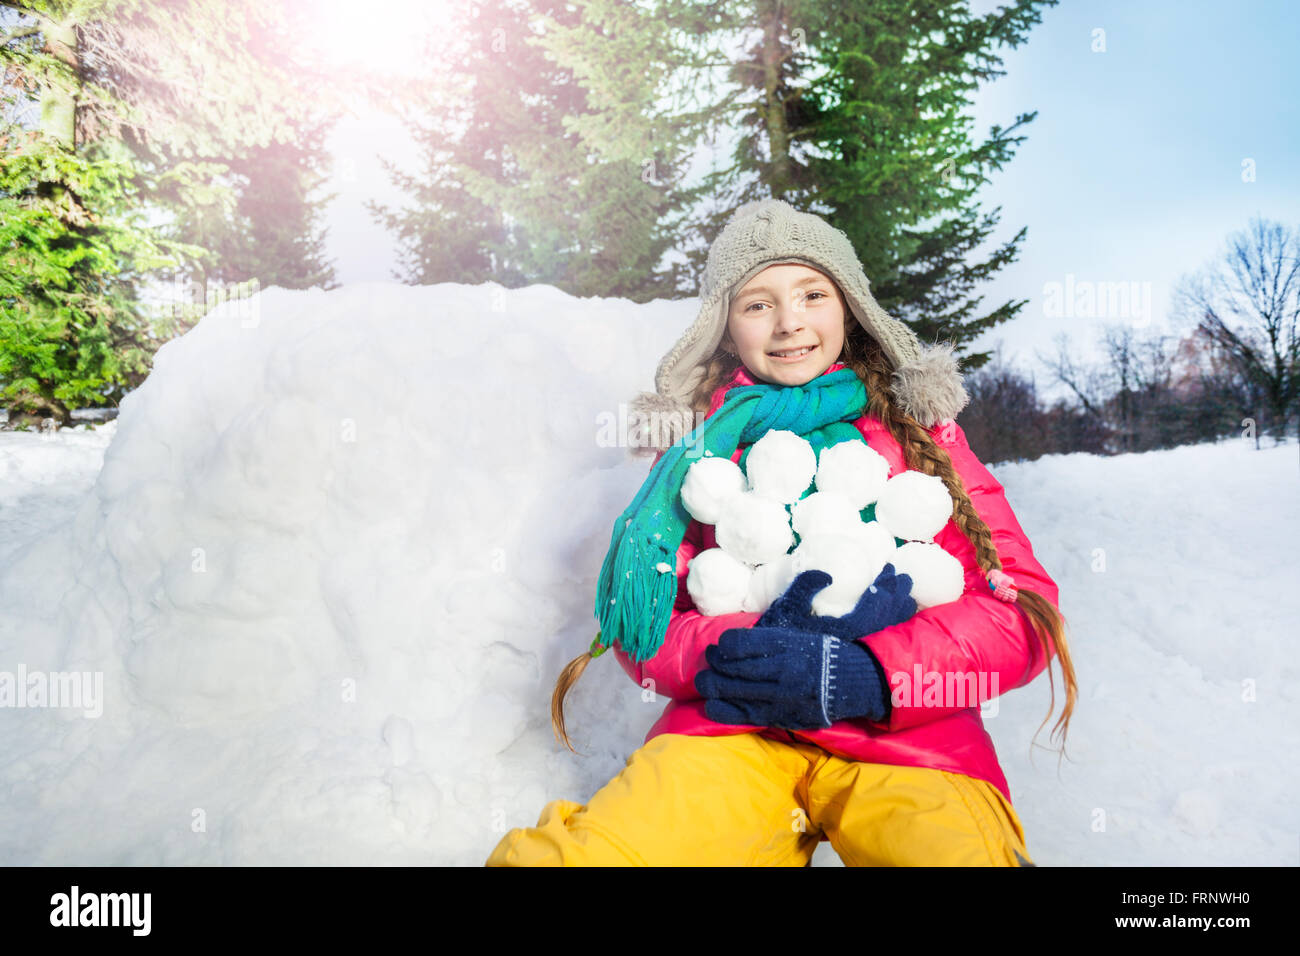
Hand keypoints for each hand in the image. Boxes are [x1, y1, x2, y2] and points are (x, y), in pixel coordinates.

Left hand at [694, 624, 889, 729]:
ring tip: (706, 681)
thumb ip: (769, 635)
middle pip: (730, 668)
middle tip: (709, 662)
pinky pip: (743, 715)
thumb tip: (734, 640)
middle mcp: (780, 669)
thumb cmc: (822, 653)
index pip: (738, 644)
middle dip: (712, 664)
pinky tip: (713, 704)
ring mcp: (779, 695)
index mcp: (785, 644)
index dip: (723, 645)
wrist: (853, 683)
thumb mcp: (800, 632)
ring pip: (732, 692)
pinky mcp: (780, 715)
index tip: (721, 645)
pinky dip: (722, 709)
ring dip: (712, 686)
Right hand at [757, 564, 916, 639]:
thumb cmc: (775, 636)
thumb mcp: (785, 608)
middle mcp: (850, 642)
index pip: (871, 610)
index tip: (890, 571)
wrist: (768, 667)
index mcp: (838, 630)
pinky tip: (891, 617)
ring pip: (882, 630)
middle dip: (896, 598)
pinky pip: (875, 637)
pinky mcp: (847, 653)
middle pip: (883, 620)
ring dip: (895, 612)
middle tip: (905, 580)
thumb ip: (804, 586)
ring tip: (907, 597)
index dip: (883, 590)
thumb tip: (827, 573)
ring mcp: (851, 649)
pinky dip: (886, 625)